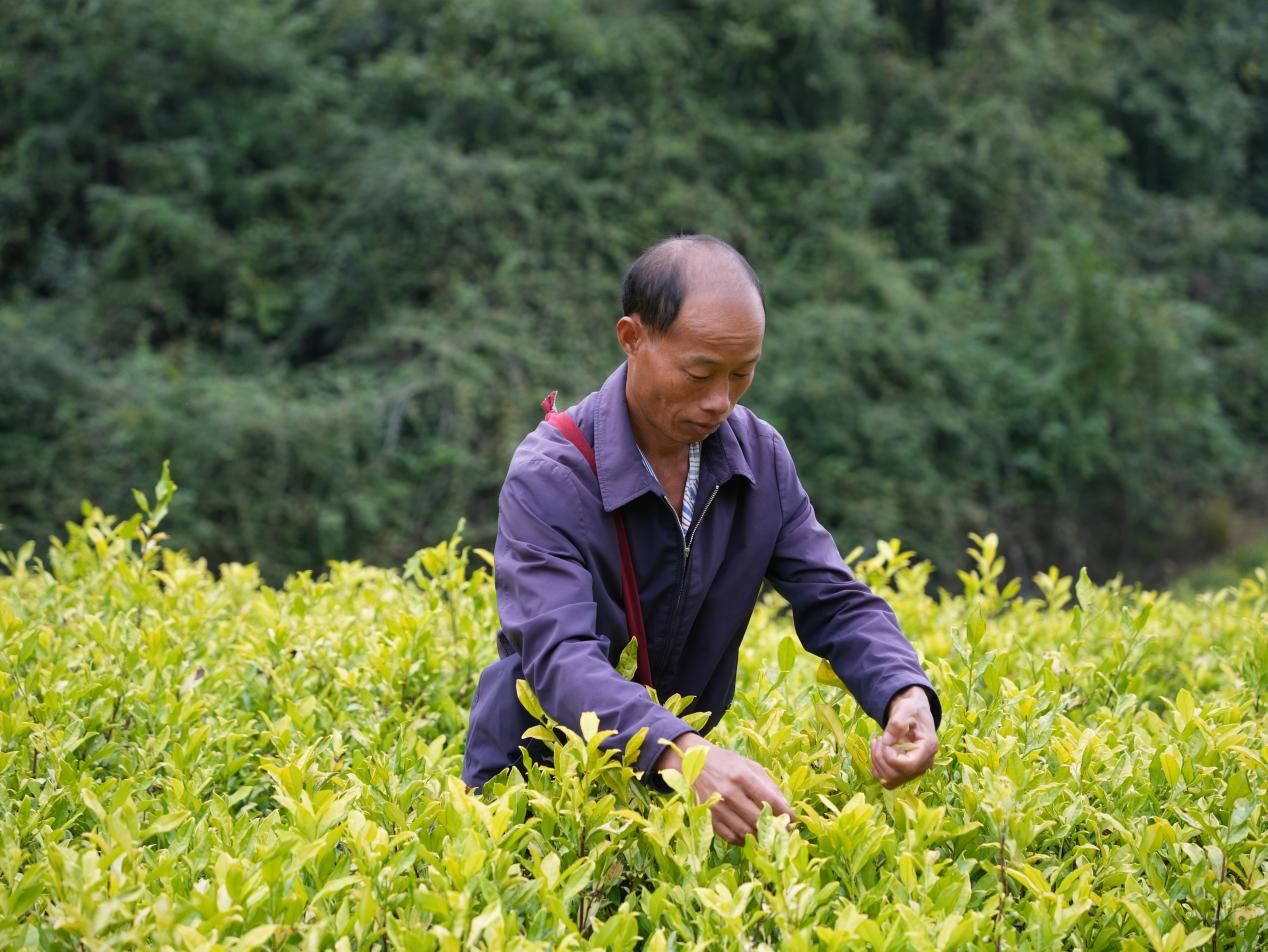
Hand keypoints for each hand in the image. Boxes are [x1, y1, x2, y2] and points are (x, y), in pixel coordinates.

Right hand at [655, 732, 796, 844]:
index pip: (769, 800)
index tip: (793, 819)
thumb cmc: (727, 763)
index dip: (785, 813)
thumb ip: (769, 785)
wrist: (694, 763)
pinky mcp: (708, 818)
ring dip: (760, 836)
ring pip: (745, 832)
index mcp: (741, 776)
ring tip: (768, 834)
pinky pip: (730, 837)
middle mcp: (728, 792)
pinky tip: (750, 835)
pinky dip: (743, 840)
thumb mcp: (750, 766)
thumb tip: (786, 808)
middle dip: (775, 828)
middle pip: (758, 819)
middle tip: (782, 830)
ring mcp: (716, 807)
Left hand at [870, 686, 937, 788]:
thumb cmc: (912, 709)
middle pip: (897, 775)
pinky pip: (886, 780)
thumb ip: (898, 723)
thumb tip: (887, 741)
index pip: (908, 766)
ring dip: (876, 761)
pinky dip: (876, 766)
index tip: (884, 739)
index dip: (890, 756)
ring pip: (889, 780)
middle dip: (880, 757)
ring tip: (877, 742)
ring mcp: (915, 770)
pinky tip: (877, 750)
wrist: (914, 714)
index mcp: (928, 748)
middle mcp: (924, 764)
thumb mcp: (906, 708)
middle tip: (878, 738)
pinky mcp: (905, 772)